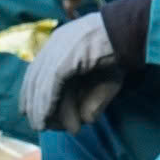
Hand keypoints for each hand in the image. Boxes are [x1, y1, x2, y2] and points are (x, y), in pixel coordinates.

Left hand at [19, 11, 122, 132]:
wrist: (131, 32)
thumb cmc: (122, 52)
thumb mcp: (104, 75)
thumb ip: (93, 95)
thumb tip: (86, 119)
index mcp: (62, 39)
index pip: (38, 67)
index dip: (31, 88)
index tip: (28, 107)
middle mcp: (56, 42)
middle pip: (35, 75)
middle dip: (33, 100)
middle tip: (36, 122)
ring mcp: (59, 48)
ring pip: (41, 83)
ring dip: (40, 108)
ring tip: (41, 126)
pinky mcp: (65, 58)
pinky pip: (50, 86)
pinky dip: (46, 104)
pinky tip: (45, 118)